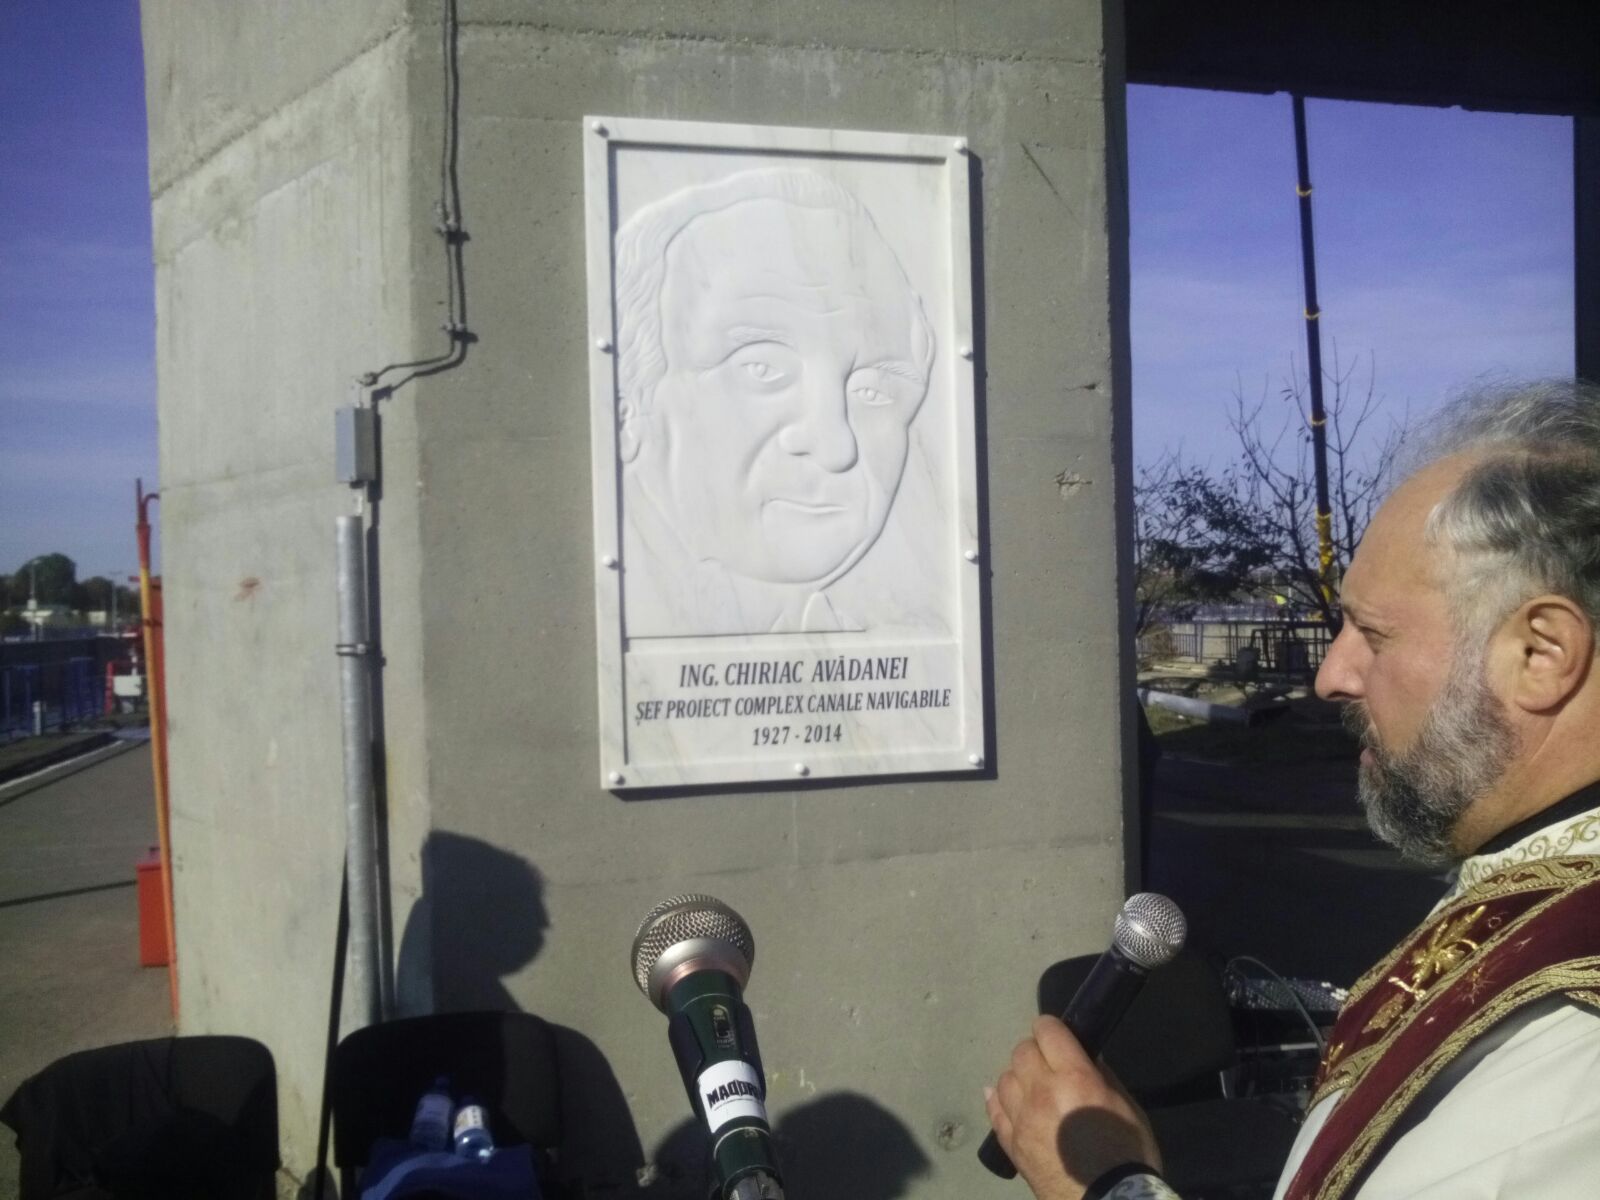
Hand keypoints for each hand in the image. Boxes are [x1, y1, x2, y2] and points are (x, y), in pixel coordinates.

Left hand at [985, 1015, 1161, 1199]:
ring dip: (1018, 1076)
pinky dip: (997, 1099)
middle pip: (1022, 1052)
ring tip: (1032, 1087)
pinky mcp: (1011, 1144)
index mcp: (1074, 1078)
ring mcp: (1021, 1119)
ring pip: (1004, 1078)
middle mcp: (1041, 1092)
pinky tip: (1004, 1097)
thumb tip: (1088, 1057)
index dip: (1051, 1028)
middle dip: (1035, 1051)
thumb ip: (1105, 1077)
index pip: (1047, 1031)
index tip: (1058, 1034)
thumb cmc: (1128, 1154)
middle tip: (1050, 1063)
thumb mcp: (1128, 1108)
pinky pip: (994, 1111)